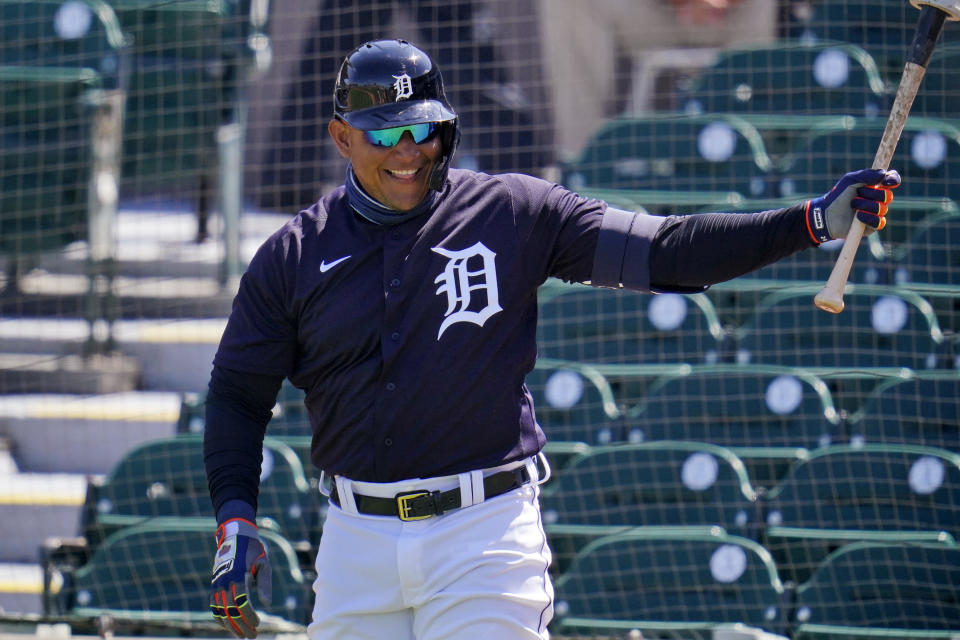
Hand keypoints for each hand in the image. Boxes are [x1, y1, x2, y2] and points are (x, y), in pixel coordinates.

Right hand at [210, 518, 271, 637]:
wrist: (235, 536)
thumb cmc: (253, 550)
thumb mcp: (264, 563)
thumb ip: (265, 583)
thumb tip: (267, 603)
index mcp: (237, 575)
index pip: (241, 602)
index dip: (249, 615)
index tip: (258, 623)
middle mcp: (224, 581)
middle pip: (230, 610)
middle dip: (240, 626)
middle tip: (251, 636)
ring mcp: (217, 583)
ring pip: (220, 611)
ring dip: (230, 625)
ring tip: (241, 636)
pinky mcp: (214, 585)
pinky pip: (214, 605)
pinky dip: (220, 617)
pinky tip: (229, 626)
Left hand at [805, 168, 900, 243]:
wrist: (826, 215)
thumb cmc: (838, 196)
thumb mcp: (849, 181)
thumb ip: (866, 175)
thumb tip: (884, 173)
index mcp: (875, 186)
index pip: (892, 180)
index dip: (893, 179)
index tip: (886, 181)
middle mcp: (878, 199)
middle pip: (887, 195)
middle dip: (872, 194)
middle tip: (857, 194)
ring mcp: (876, 213)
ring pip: (882, 209)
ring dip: (865, 205)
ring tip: (852, 205)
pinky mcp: (872, 227)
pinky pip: (879, 222)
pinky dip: (868, 218)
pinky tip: (858, 216)